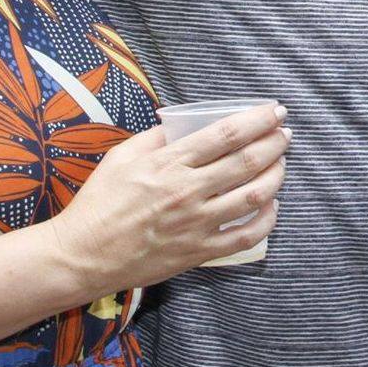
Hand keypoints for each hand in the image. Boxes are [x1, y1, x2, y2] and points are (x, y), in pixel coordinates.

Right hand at [48, 102, 289, 294]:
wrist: (82, 255)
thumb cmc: (99, 203)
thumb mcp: (121, 156)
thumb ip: (156, 137)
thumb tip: (183, 123)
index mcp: (169, 163)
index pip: (226, 134)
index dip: (257, 120)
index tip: (274, 111)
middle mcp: (187, 192)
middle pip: (247, 161)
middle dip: (275, 143)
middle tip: (285, 133)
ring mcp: (196, 224)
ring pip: (253, 197)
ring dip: (276, 176)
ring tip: (281, 164)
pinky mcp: (198, 252)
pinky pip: (245, 237)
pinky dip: (266, 220)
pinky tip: (271, 206)